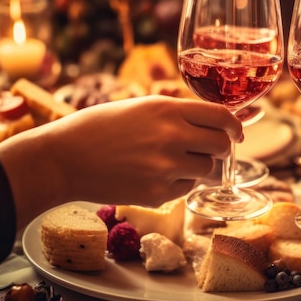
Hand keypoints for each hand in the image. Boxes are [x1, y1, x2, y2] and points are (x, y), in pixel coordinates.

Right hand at [0, 96, 242, 225]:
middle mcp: (172, 136)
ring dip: (201, 168)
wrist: (63, 158)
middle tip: (212, 152)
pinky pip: (186, 189)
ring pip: (208, 170)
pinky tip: (157, 177)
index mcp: (167, 109)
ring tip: (177, 164)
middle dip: (222, 148)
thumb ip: (175, 113)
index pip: (221, 116)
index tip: (236, 133)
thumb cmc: (97, 127)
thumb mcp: (139, 107)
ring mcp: (166, 167)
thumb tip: (208, 122)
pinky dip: (180, 184)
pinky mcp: (157, 193)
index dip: (234, 126)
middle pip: (222, 145)